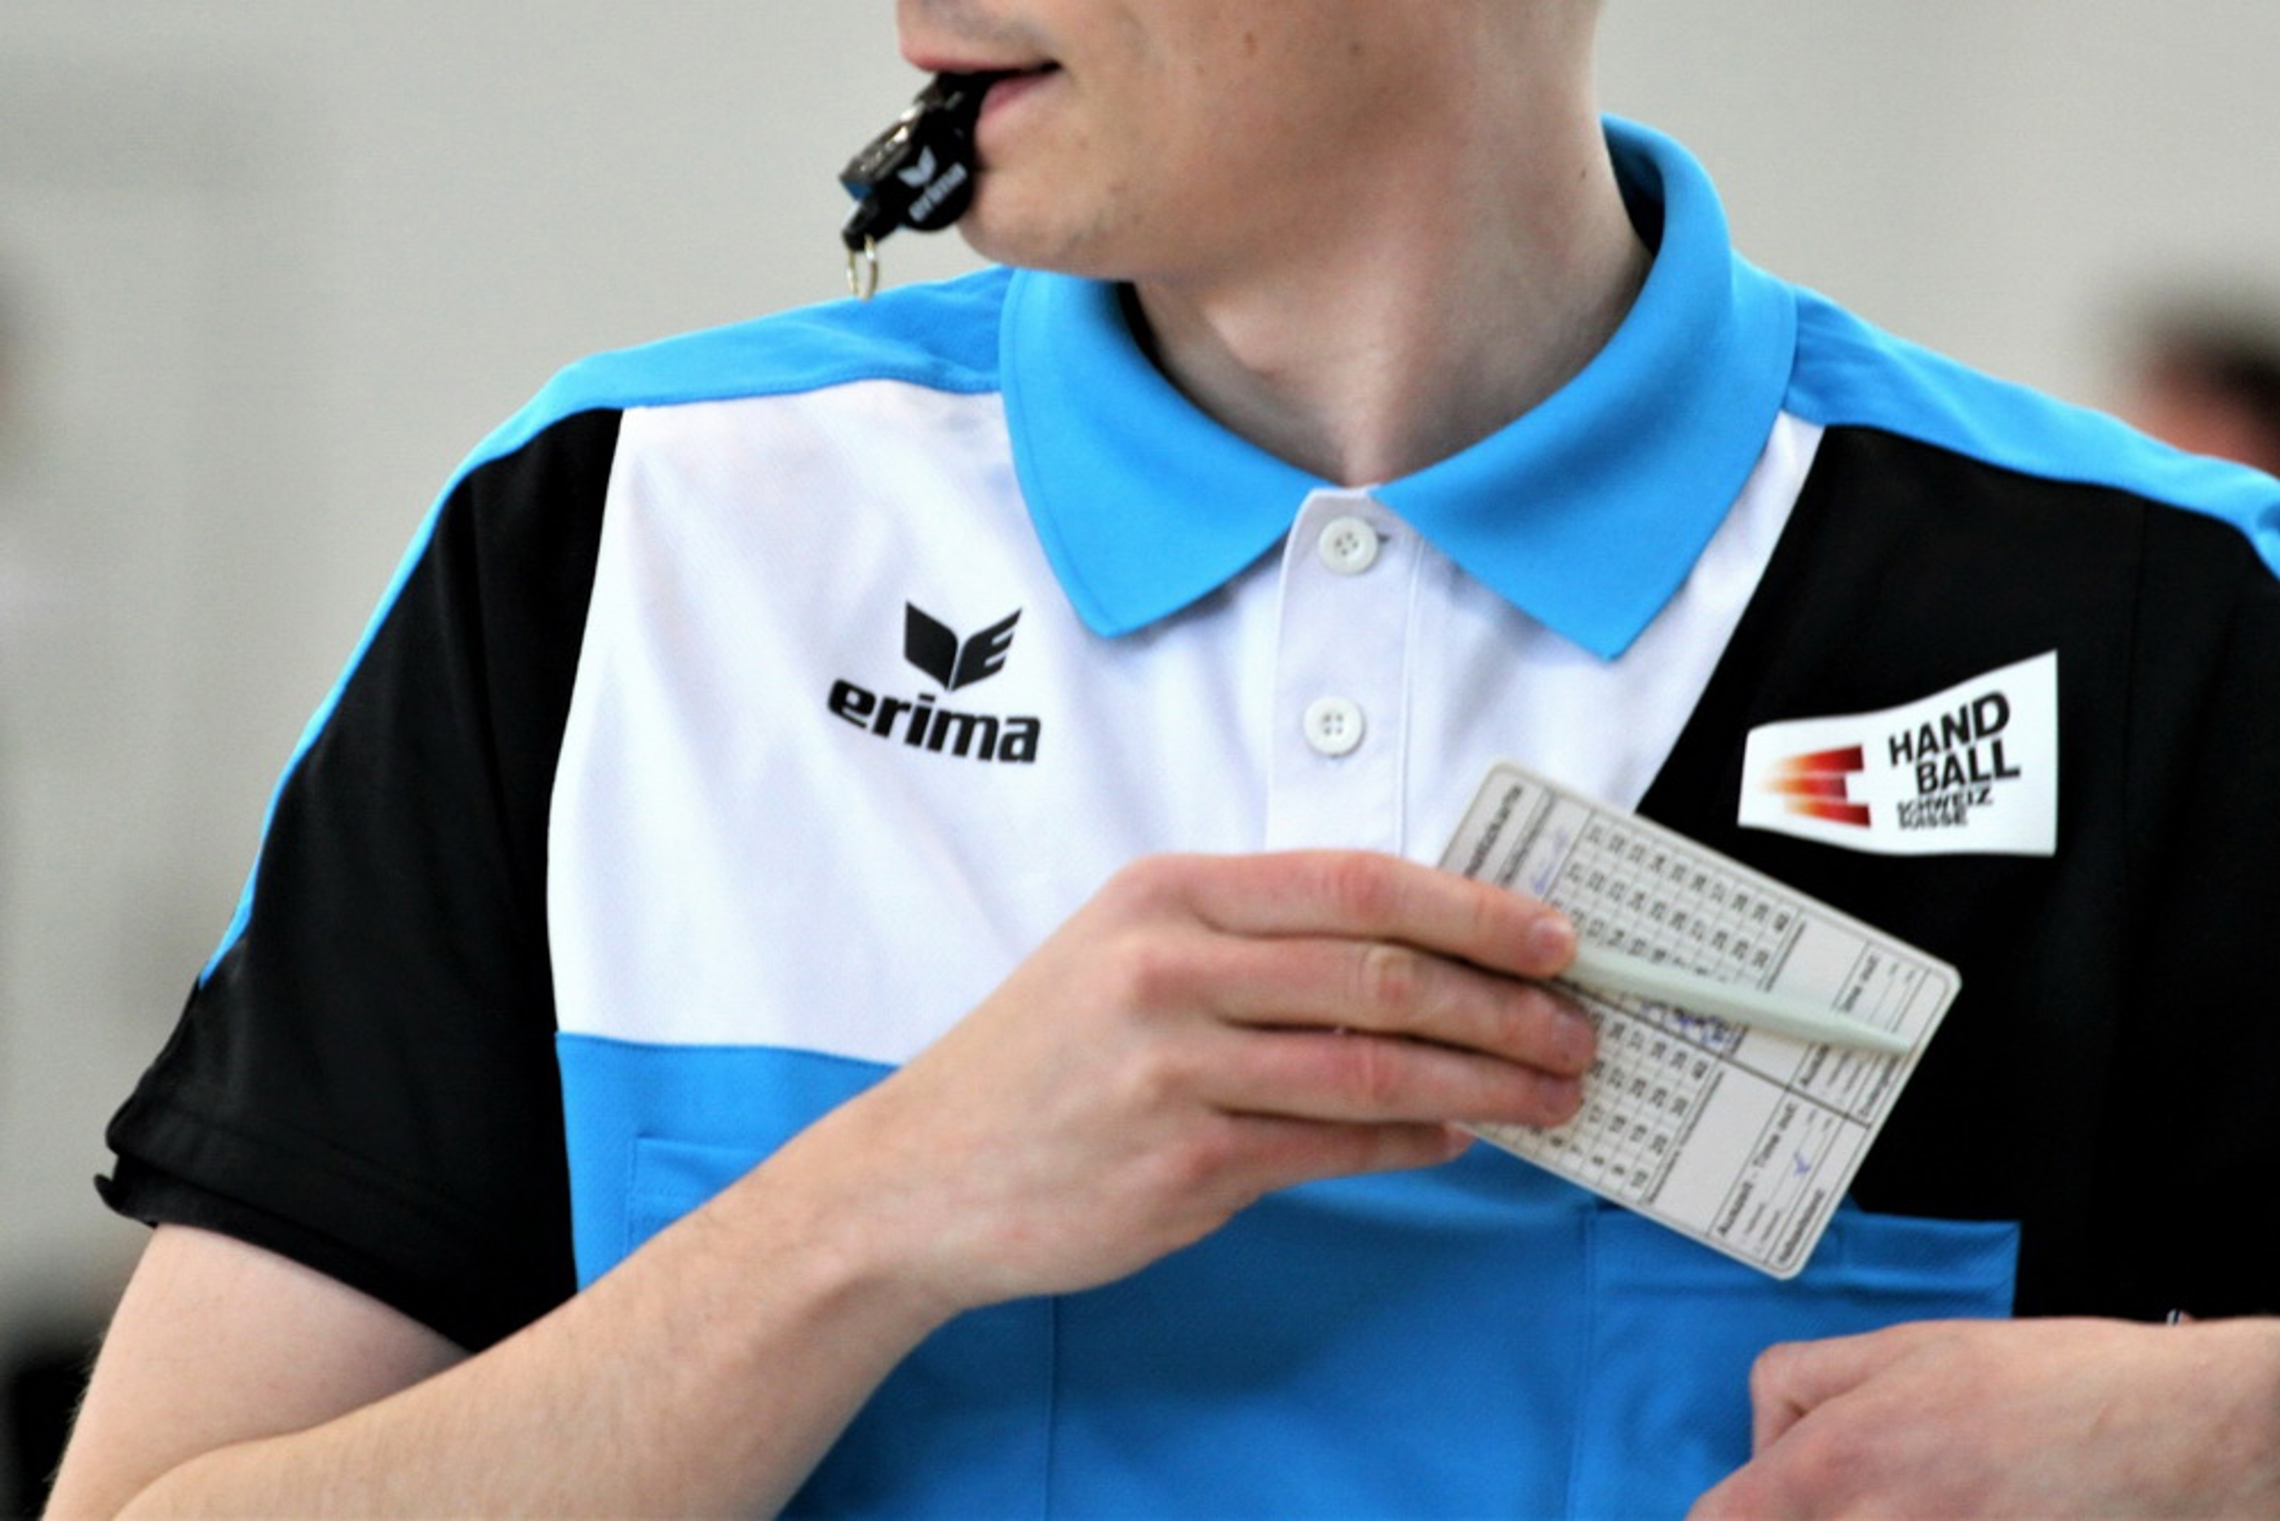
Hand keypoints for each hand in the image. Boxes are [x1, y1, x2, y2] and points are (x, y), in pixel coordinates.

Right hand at [763, 850, 1591, 1316]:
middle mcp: (1168, 969)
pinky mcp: (1184, 1167)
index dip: (1471, 907)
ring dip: (1487, 1080)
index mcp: (1166, 896)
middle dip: (1506, 1003)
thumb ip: (1253, 940)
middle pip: (1383, 973)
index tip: (1551, 935)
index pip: (1354, 882)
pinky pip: (1335, 1146)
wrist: (922, 1172)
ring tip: (1551, 1092)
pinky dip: (1415, 1139)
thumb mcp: (1124, 951)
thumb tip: (1417, 951)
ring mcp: (1174, 1071)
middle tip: (1577, 1028)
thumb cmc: (1039, 1056)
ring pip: (1375, 1065)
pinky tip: (1459, 1134)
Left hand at [1690, 1317, 2279, 1518]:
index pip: (1720, 1520)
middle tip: (1857, 1484)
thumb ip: (1807, 1384)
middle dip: (1801, 1511)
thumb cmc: (2058, 1388)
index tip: (1750, 1504)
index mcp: (1837, 1462)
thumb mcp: (1907, 1346)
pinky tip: (1970, 1508)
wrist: (2179, 1439)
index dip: (1728, 1512)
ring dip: (1863, 1517)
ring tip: (1929, 1490)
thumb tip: (1764, 1429)